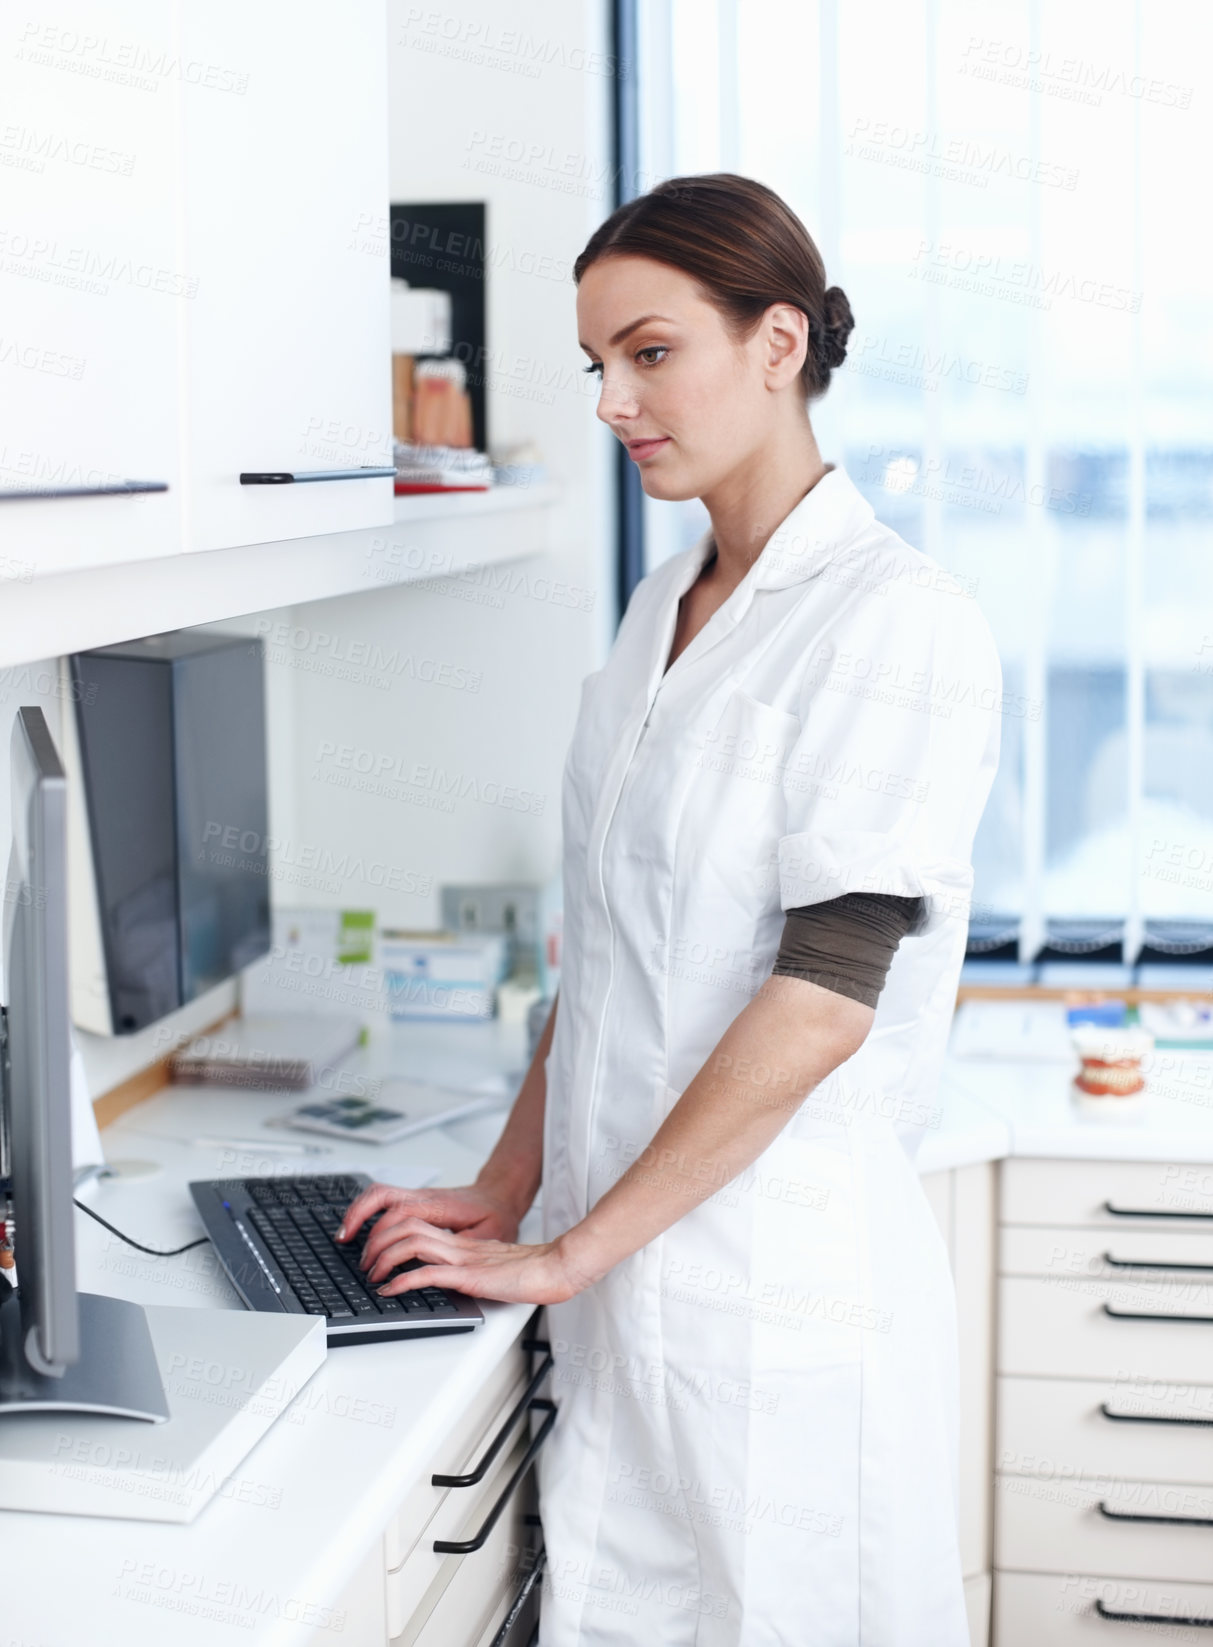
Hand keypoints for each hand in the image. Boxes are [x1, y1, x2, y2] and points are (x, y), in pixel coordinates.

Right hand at [336, 1180, 521, 1255]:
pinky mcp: (416, 1199)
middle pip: (382, 1197)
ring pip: (379, 1193)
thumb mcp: (488, 1237)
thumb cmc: (496, 1216)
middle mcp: (426, 1197)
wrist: (501, 1195)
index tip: (375, 1265)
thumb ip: (466, 1252)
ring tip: (344, 1236)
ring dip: (358, 1212)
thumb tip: (446, 1271)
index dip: (383, 1238)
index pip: (402, 1214)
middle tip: (351, 1250)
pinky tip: (360, 1227)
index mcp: (441, 1207)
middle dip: (360, 1221)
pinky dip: (367, 1209)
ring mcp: (419, 1195)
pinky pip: (384, 1197)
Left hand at [353, 1218, 596, 1305]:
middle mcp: (457, 1245)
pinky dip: (402, 1282)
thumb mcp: (488, 1267)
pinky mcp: (468, 1275)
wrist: (554, 1268)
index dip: (387, 1231)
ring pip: (410, 1242)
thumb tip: (442, 1281)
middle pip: (405, 1225)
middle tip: (365, 1261)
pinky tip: (390, 1291)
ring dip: (383, 1259)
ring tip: (372, 1275)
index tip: (372, 1250)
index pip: (414, 1222)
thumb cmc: (528, 1272)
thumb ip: (467, 1269)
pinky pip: (427, 1273)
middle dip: (376, 1241)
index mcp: (460, 1242)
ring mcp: (461, 1258)